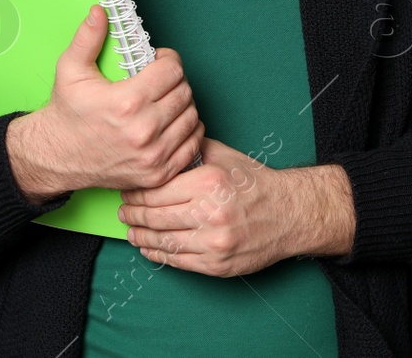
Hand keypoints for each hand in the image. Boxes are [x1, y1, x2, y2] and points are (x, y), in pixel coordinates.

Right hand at [7, 4, 203, 200]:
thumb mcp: (70, 70)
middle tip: (161, 80)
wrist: (57, 157)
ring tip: (165, 100)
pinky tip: (172, 122)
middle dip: (175, 80)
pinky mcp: (158, 173)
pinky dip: (188, 131)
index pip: (172, 70)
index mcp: (126, 102)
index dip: (168, 59)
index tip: (159, 60)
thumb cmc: (67, 113)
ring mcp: (153, 155)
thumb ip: (87, 38)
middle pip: (184, 92)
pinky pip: (192, 144)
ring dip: (183, 104)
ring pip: (192, 117)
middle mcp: (144, 131)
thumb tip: (99, 11)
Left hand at [116, 137, 354, 276]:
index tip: (127, 190)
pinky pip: (177, 261)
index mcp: (208, 183)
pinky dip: (157, 254)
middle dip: (132, 214)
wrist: (288, 214)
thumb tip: (159, 146)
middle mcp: (210, 214)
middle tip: (123, 210)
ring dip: (140, 237)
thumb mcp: (223, 156)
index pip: (156, 190)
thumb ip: (190, 150)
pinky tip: (147, 247)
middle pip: (155, 217)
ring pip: (163, 241)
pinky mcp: (217, 264)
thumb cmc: (253, 183)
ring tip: (130, 230)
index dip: (136, 192)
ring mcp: (213, 243)